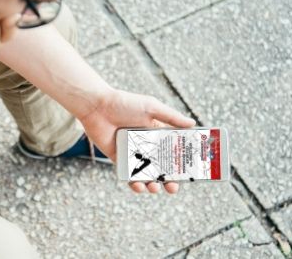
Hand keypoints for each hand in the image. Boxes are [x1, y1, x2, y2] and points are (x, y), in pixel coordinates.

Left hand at [79, 89, 195, 194]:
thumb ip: (171, 117)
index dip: (183, 163)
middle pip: (163, 168)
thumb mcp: (152, 107)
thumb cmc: (125, 103)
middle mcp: (147, 146)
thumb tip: (193, 124)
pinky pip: (129, 176)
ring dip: (153, 185)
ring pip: (147, 175)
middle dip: (170, 181)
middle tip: (174, 187)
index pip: (175, 151)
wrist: (97, 107)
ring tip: (155, 187)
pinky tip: (138, 185)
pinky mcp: (119, 160)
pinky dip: (135, 184)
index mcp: (158, 134)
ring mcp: (133, 154)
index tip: (192, 173)